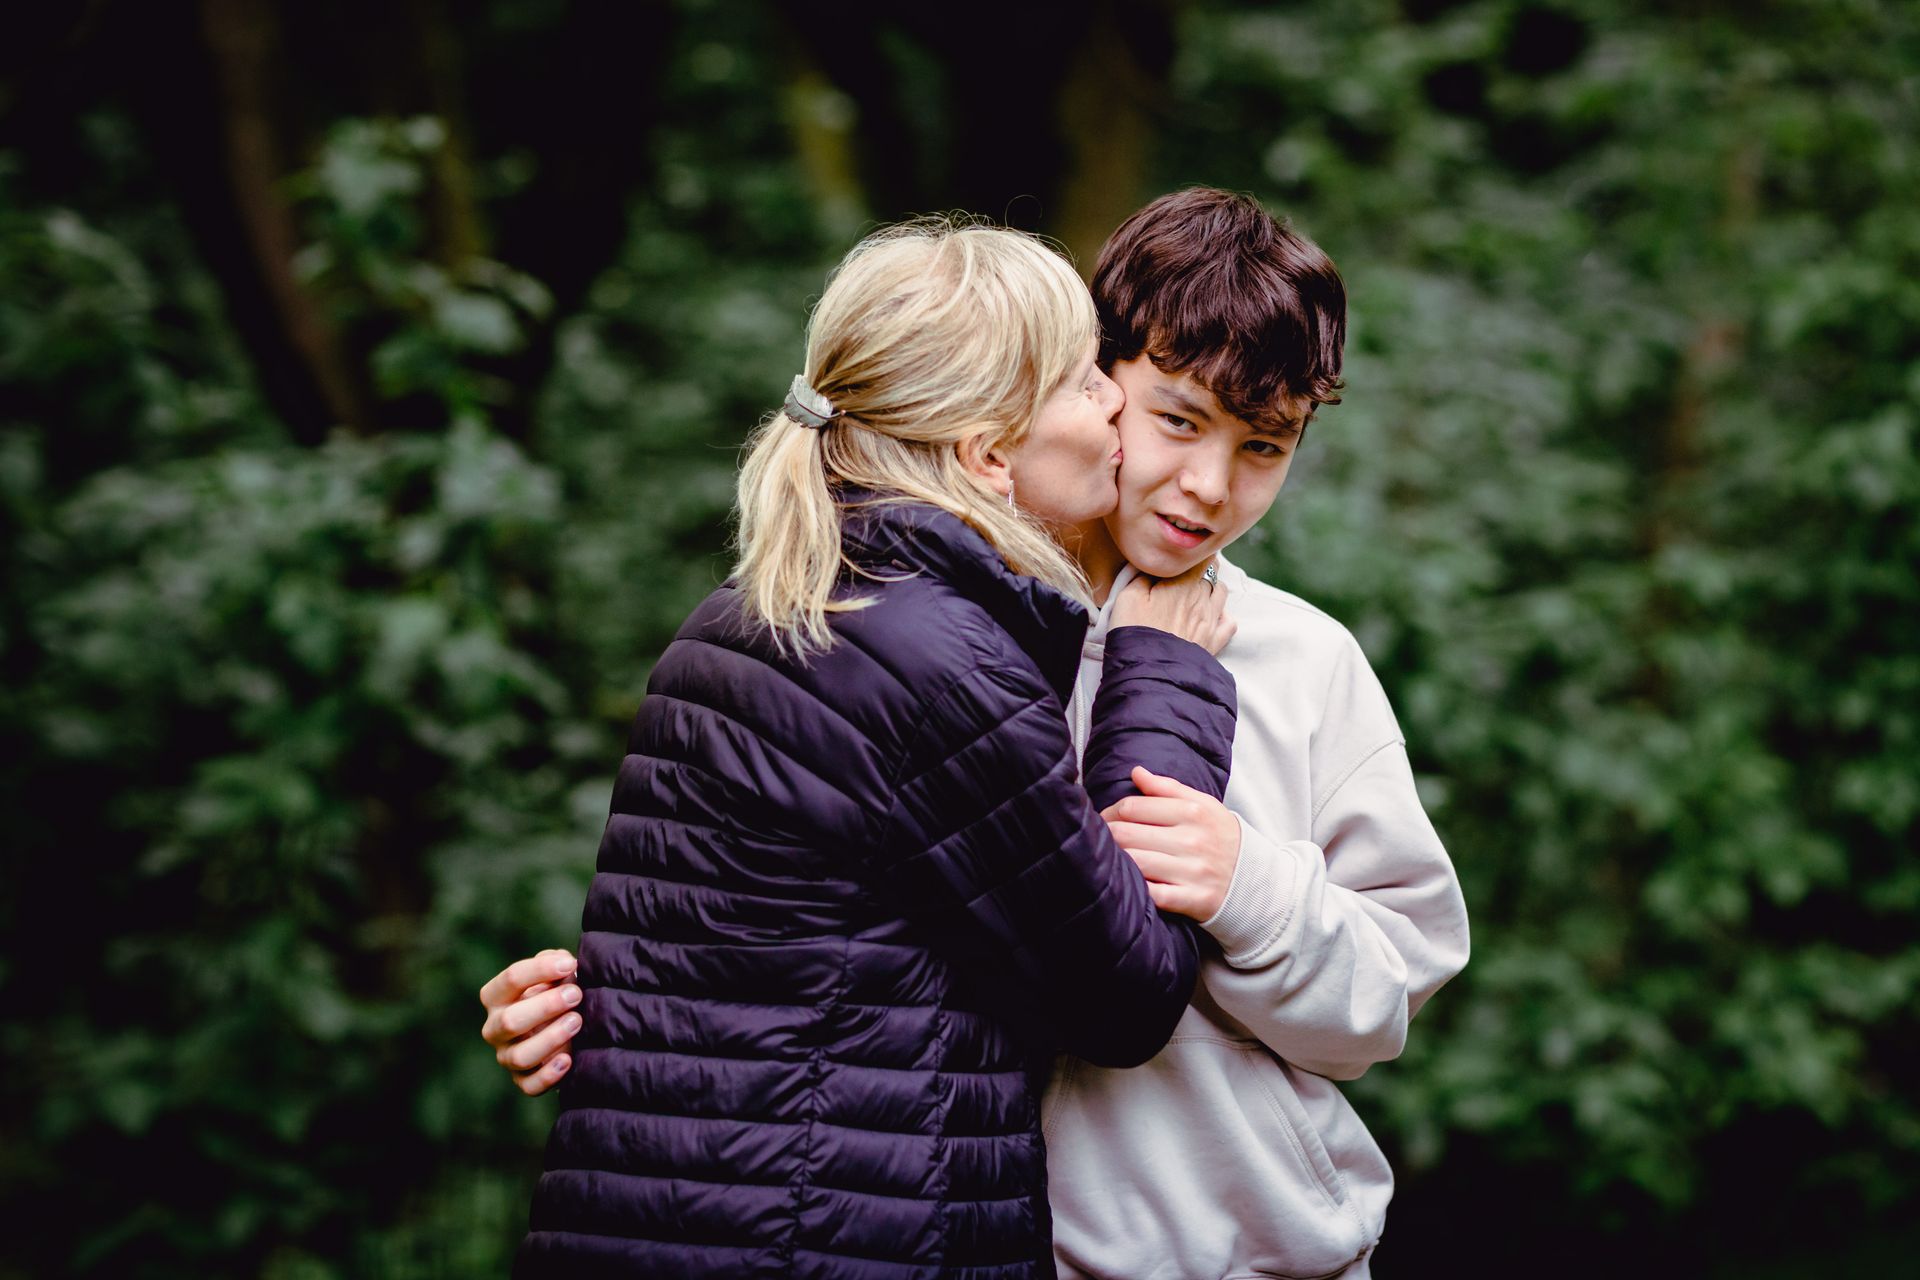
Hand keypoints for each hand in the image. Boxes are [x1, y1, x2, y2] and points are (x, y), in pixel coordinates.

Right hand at [478, 948, 579, 1096]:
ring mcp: (506, 1056)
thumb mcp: (552, 975)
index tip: (570, 964)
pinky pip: (529, 1085)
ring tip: (577, 1021)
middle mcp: (495, 1028)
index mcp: (496, 997)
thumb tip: (563, 961)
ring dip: (550, 1039)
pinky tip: (568, 1059)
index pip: (511, 979)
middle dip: (546, 1006)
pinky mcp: (522, 1080)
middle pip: (510, 1021)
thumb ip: (556, 963)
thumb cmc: (554, 993)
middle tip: (576, 995)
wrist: (561, 1029)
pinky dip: (548, 1075)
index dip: (541, 970)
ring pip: (519, 1056)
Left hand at [1102, 765, 1241, 920]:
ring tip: (1113, 859)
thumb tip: (1136, 772)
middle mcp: (1193, 840)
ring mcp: (1193, 871)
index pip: (1132, 807)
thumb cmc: (1219, 837)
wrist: (1254, 878)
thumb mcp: (1202, 804)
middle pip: (1126, 835)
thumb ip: (1167, 788)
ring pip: (1134, 863)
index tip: (1105, 820)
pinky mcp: (1193, 899)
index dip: (1110, 813)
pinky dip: (1137, 888)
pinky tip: (1131, 883)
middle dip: (1107, 836)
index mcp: (1192, 812)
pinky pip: (1153, 895)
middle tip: (1102, 840)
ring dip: (1117, 861)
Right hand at [1110, 559, 1235, 654]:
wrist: (1149, 670)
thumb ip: (1142, 575)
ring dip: (1212, 588)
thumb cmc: (1135, 631)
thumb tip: (1151, 565)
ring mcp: (1211, 621)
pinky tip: (1210, 617)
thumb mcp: (1128, 596)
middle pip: (1212, 573)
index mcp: (1183, 584)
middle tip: (1185, 573)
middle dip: (1202, 569)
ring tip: (1196, 592)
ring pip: (1222, 593)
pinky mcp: (1214, 642)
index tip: (1183, 557)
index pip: (1202, 558)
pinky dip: (1223, 616)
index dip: (1194, 554)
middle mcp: (1202, 599)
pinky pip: (1229, 622)